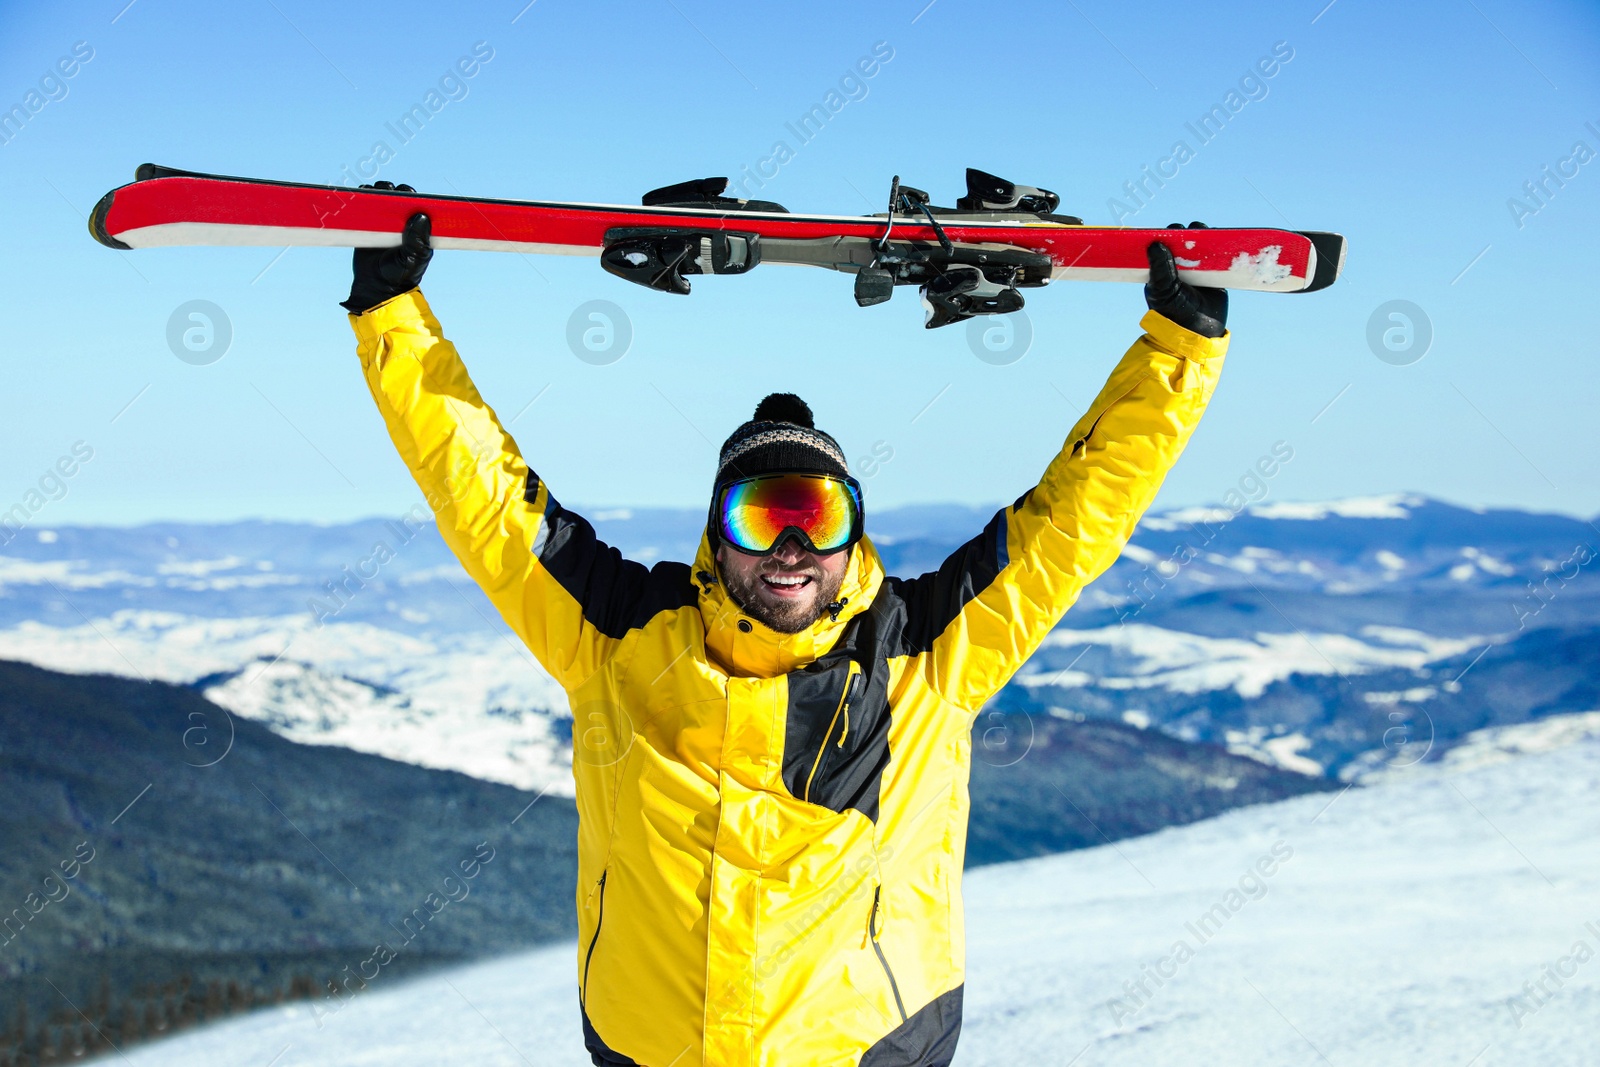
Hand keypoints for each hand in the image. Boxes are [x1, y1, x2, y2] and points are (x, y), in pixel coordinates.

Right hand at [341, 183, 431, 312]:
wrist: (377, 288)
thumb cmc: (401, 274)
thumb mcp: (413, 258)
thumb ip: (417, 240)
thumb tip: (421, 216)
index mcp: (417, 228)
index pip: (415, 203)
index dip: (410, 195)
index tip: (405, 194)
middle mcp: (401, 222)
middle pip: (396, 196)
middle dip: (391, 191)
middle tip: (386, 193)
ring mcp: (383, 222)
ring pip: (379, 198)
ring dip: (375, 192)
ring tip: (372, 195)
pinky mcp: (366, 226)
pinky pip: (363, 207)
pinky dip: (360, 199)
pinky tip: (359, 198)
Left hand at [1145, 221, 1227, 338]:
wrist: (1197, 331)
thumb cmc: (1174, 312)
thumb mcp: (1164, 289)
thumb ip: (1160, 268)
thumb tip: (1156, 243)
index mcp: (1160, 268)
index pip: (1163, 243)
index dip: (1168, 235)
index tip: (1174, 232)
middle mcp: (1177, 266)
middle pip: (1184, 240)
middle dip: (1188, 233)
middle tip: (1193, 236)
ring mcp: (1196, 269)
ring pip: (1201, 245)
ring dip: (1204, 237)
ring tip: (1206, 238)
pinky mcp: (1214, 273)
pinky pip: (1216, 255)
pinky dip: (1219, 247)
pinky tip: (1221, 243)